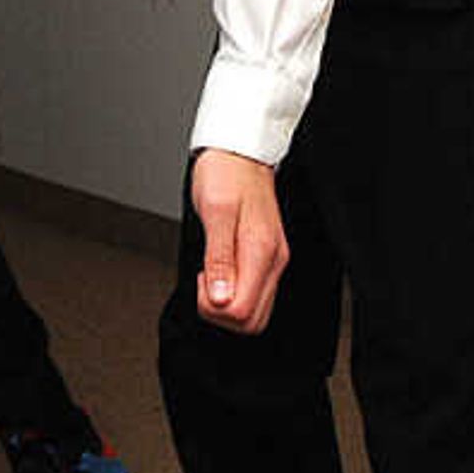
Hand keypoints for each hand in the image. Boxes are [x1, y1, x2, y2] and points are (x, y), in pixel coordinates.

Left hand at [187, 148, 287, 332]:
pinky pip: (254, 293)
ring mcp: (272, 260)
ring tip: (210, 275)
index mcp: (262, 252)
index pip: (242, 312)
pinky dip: (233, 292)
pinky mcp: (266, 257)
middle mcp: (273, 260)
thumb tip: (220, 299)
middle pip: (252, 321)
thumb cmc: (226, 174)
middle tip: (203, 282)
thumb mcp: (214, 212)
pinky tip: (220, 271)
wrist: (240, 151)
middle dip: (219, 313)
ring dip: (226, 305)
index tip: (201, 280)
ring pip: (255, 312)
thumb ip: (219, 259)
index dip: (213, 307)